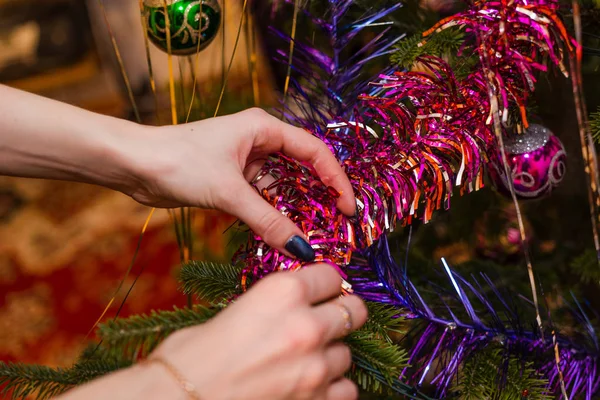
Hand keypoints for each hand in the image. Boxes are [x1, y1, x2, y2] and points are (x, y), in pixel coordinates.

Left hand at [126, 108, 355, 259]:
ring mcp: (245, 161)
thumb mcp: (229, 192)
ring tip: (315, 234)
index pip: (315, 152)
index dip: (336, 179)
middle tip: (338, 224)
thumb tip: (302, 249)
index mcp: (264, 128)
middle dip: (320, 195)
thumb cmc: (180, 162)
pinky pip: (263, 197)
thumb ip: (267, 221)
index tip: (349, 209)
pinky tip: (283, 233)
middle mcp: (259, 141)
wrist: (134, 165)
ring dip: (295, 208)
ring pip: (282, 186)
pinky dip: (273, 214)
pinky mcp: (232, 179)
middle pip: (302, 169)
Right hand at [148, 264, 367, 399]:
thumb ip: (271, 307)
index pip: (332, 276)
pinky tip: (312, 386)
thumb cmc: (190, 356)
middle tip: (327, 320)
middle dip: (343, 313)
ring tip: (306, 360)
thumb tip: (288, 309)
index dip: (327, 283)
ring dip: (331, 355)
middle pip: (354, 310)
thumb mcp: (234, 312)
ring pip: (347, 354)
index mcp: (282, 292)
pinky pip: (345, 391)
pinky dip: (332, 388)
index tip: (323, 290)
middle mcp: (306, 325)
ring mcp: (314, 367)